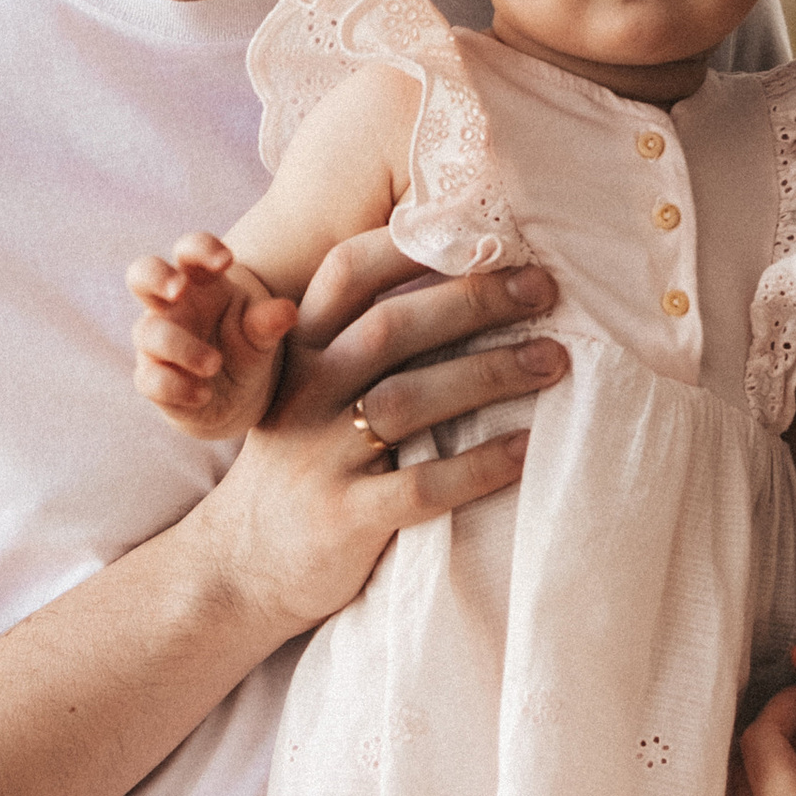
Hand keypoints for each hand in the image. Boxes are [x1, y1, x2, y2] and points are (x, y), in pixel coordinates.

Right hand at [128, 233, 295, 436]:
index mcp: (199, 282)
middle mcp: (171, 307)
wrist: (238, 397)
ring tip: (214, 363)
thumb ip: (269, 322)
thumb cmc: (245, 346)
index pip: (189, 250)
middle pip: (142, 274)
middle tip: (179, 289)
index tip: (227, 261)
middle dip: (156, 276)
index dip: (201, 248)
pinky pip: (150, 379)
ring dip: (181, 346)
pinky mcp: (152, 379)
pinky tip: (203, 395)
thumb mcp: (262, 333)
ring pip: (149, 333)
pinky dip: (176, 387)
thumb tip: (287, 311)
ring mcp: (155, 343)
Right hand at [192, 234, 568, 643]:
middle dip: (473, 301)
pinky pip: (421, 486)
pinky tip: (526, 449)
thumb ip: (360, 345)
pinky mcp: (345, 518)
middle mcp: (305, 394)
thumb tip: (465, 288)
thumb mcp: (309, 394)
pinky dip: (479, 465)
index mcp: (299, 352)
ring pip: (409, 399)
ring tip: (553, 361)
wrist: (242, 565)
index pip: (347, 274)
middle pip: (391, 328)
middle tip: (544, 288)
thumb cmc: (302, 464)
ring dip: (489, 373)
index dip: (410, 243)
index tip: (484, 230)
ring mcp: (320, 457)